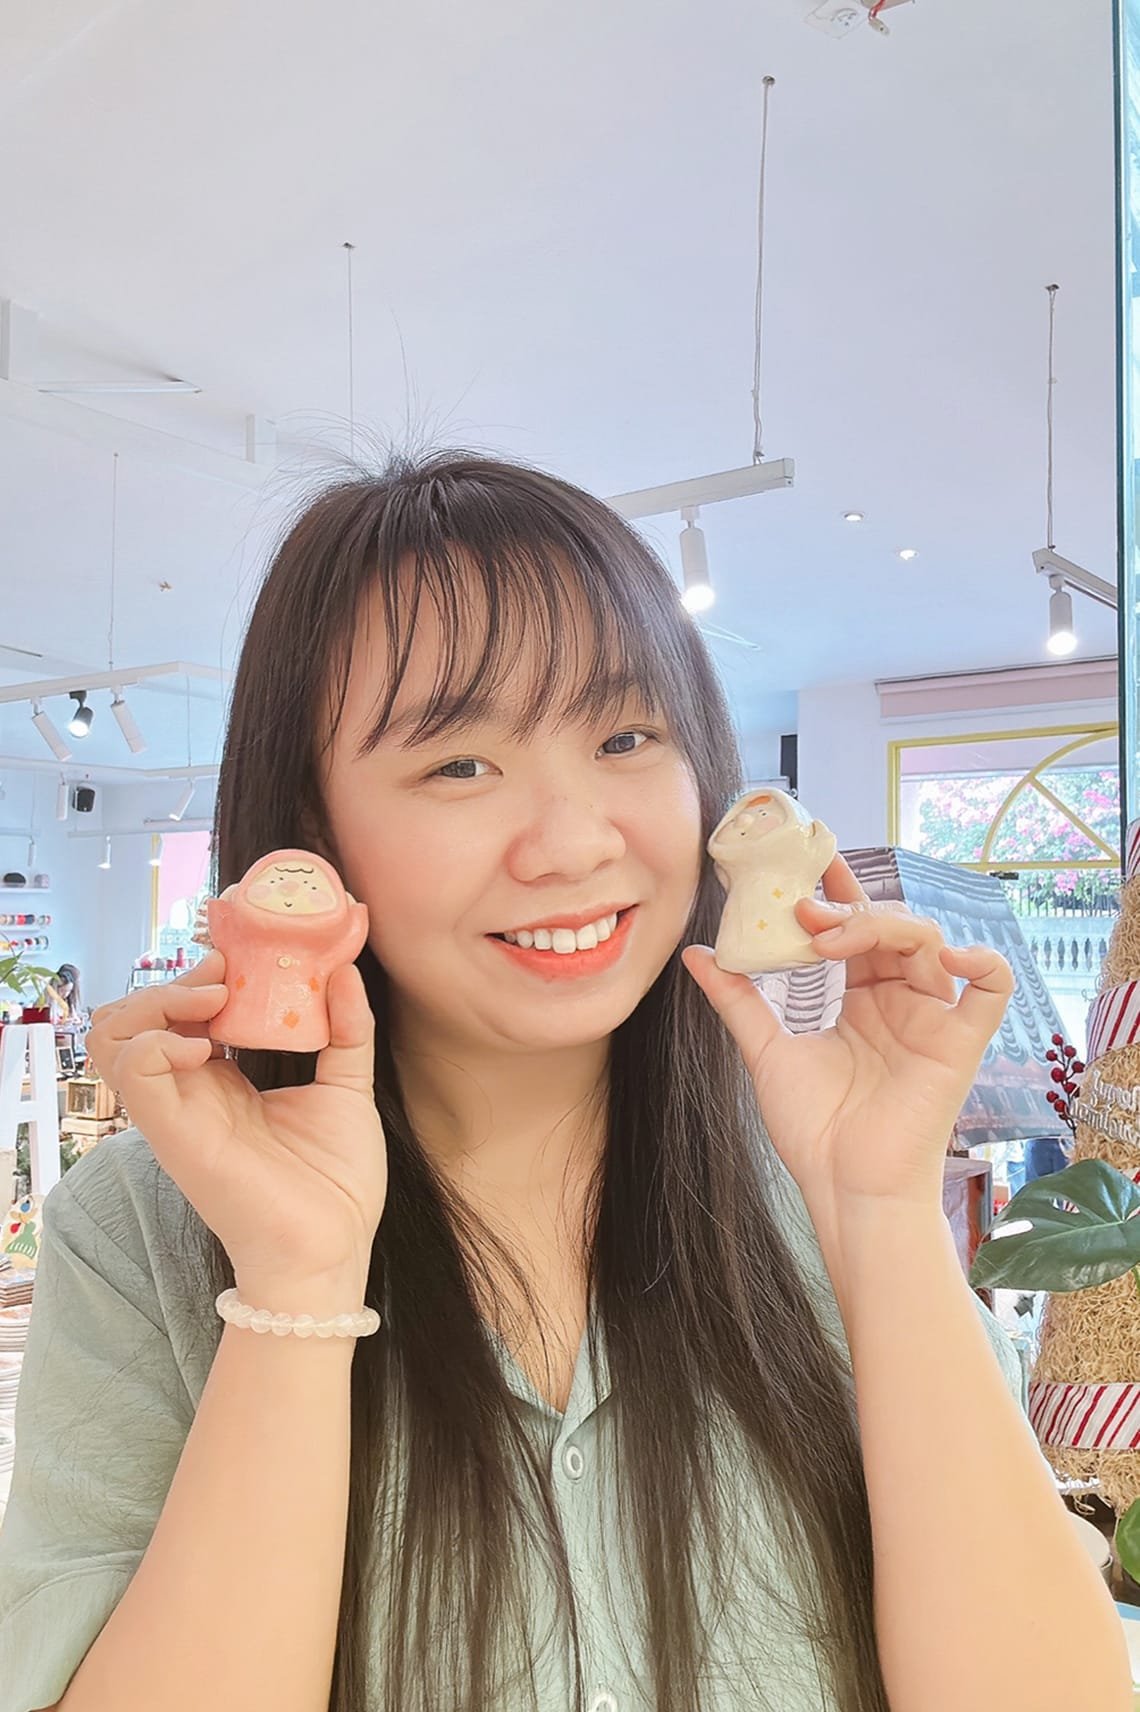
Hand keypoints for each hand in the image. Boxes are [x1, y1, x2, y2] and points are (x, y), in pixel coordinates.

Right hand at [85, 950, 386, 1286]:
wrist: (333, 1248)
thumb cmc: (337, 1182)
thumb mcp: (348, 1089)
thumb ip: (346, 1030)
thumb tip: (345, 971)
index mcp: (224, 1080)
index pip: (179, 1012)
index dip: (198, 977)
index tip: (240, 961)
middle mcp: (190, 1092)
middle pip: (135, 1016)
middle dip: (173, 981)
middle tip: (222, 975)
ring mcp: (176, 1111)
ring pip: (114, 1035)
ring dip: (155, 1002)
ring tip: (209, 1003)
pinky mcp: (173, 1133)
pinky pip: (133, 1070)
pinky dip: (157, 1041)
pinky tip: (204, 1046)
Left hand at [682, 855, 1012, 1255]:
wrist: (843, 1188)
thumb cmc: (814, 1130)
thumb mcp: (766, 1051)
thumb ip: (737, 999)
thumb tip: (696, 954)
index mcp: (863, 1000)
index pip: (856, 929)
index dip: (835, 896)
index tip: (797, 874)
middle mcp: (901, 1002)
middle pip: (891, 927)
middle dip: (847, 910)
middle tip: (803, 913)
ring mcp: (933, 1020)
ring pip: (929, 942)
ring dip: (881, 926)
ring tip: (832, 940)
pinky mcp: (961, 1044)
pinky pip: (992, 989)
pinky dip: (981, 961)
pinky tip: (947, 953)